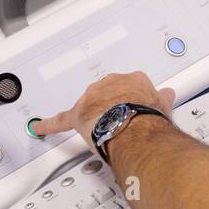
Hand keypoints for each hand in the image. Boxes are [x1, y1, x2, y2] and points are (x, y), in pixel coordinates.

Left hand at [31, 71, 174, 150]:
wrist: (136, 126)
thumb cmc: (149, 117)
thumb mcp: (162, 105)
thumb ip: (161, 98)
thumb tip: (168, 94)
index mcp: (131, 79)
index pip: (128, 86)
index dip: (130, 100)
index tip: (132, 106)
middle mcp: (109, 84)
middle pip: (105, 94)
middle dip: (110, 107)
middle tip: (119, 121)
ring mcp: (93, 98)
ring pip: (88, 105)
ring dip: (94, 116)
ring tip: (104, 129)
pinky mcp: (79, 115)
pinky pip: (61, 120)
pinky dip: (50, 124)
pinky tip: (41, 128)